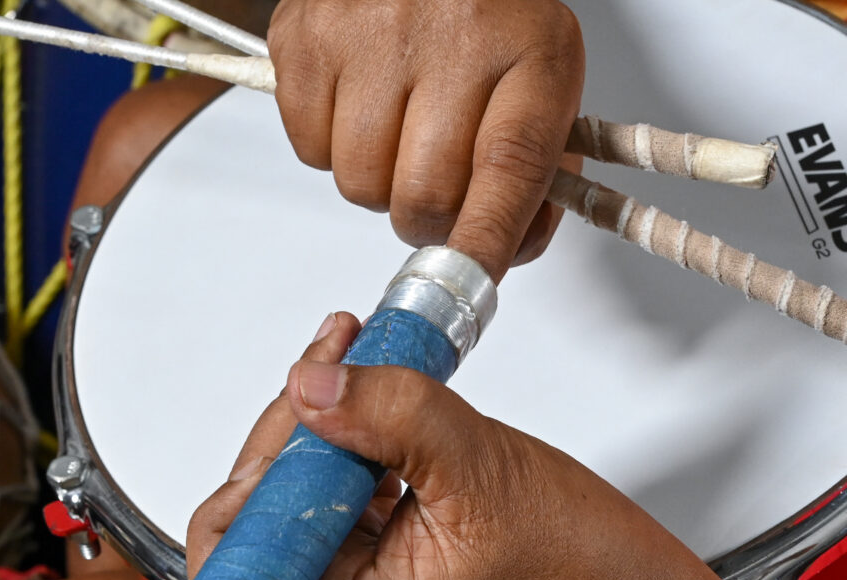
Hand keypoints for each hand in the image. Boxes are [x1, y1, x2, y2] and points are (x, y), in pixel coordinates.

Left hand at [184, 313, 706, 579]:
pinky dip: (346, 440)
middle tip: (335, 366)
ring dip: (317, 426)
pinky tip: (370, 394)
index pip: (232, 570)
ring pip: (292, 498)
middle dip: (288, 434)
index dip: (245, 493)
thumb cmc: (574, 573)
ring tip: (356, 359)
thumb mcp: (478, 468)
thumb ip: (389, 414)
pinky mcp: (377, 559)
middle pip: (255, 519)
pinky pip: (333, 494)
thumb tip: (312, 382)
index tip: (295, 428)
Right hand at [265, 0, 583, 274]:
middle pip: (424, 198)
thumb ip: (536, 167)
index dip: (485, 243)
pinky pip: (311, 150)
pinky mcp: (307, 40)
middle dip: (428, 215)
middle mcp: (451, 36)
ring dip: (377, 178)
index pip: (508, 171)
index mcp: (528, 50)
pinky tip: (359, 98)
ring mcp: (371, 36)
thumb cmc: (482, 9)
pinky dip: (331, 143)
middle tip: (434, 180)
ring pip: (360, 184)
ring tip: (396, 125)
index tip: (471, 285)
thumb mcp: (538, 72)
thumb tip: (505, 252)